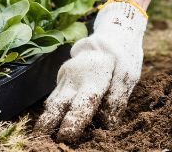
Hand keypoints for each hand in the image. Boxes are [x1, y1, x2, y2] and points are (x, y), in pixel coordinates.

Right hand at [35, 0, 146, 141]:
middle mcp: (74, 77)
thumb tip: (107, 123)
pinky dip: (52, 110)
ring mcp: (65, 76)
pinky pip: (54, 96)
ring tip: (43, 134)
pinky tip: (51, 123)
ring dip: (47, 119)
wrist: (111, 33)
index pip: (81, 105)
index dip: (72, 123)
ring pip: (52, 101)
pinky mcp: (62, 76)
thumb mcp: (129, 74)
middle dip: (49, 124)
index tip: (66, 137)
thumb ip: (117, 98)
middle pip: (57, 105)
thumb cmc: (123, 56)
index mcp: (93, 78)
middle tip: (43, 139)